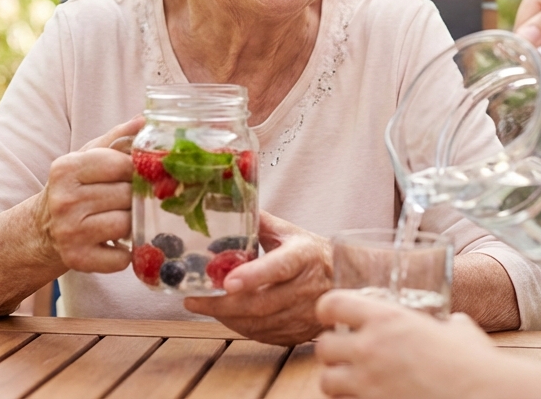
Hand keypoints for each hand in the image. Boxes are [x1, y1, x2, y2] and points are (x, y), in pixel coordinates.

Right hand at [32, 116, 143, 273]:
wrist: (41, 230)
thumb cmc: (73, 188)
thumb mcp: (86, 158)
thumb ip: (116, 139)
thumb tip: (145, 120)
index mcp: (66, 168)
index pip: (121, 164)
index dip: (137, 170)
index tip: (139, 175)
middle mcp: (64, 200)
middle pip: (126, 195)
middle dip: (136, 197)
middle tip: (133, 199)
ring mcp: (70, 232)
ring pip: (126, 224)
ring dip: (133, 223)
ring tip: (124, 218)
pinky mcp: (78, 259)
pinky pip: (121, 257)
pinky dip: (127, 252)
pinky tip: (117, 243)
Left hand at [184, 211, 331, 344]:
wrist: (345, 281)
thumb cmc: (310, 253)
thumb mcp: (288, 232)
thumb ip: (257, 222)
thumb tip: (222, 205)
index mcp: (303, 256)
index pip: (278, 267)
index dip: (253, 276)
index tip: (227, 281)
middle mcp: (307, 287)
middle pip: (262, 303)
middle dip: (223, 305)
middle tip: (195, 299)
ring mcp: (305, 314)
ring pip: (260, 324)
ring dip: (227, 318)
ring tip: (204, 306)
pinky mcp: (300, 332)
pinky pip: (265, 336)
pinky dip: (241, 328)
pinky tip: (227, 316)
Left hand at [316, 290, 505, 398]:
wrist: (484, 397)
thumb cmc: (476, 364)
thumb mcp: (458, 330)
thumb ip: (443, 323)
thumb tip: (449, 323)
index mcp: (388, 319)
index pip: (333, 304)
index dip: (328, 309)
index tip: (330, 315)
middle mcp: (371, 349)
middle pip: (322, 346)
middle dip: (332, 351)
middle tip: (345, 354)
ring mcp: (369, 384)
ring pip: (326, 381)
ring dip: (337, 381)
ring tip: (352, 382)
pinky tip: (368, 398)